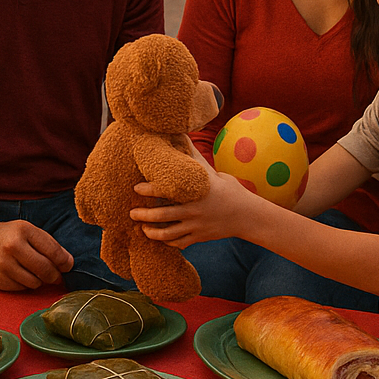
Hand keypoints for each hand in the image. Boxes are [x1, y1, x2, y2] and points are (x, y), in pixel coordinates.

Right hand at [0, 213, 74, 290]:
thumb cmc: (9, 235)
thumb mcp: (29, 231)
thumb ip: (50, 245)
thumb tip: (68, 264)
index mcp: (23, 231)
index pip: (53, 251)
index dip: (65, 262)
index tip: (67, 266)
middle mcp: (11, 248)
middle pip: (45, 270)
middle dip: (54, 275)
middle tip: (54, 275)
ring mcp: (1, 265)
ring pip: (34, 283)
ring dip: (38, 280)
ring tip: (33, 272)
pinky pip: (19, 289)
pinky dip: (24, 285)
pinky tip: (19, 275)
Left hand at [130, 156, 250, 248]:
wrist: (247, 215)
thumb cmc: (229, 190)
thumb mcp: (212, 171)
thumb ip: (194, 157)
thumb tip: (181, 134)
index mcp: (195, 192)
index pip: (167, 191)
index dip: (150, 190)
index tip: (136, 188)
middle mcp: (194, 210)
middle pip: (163, 216)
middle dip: (144, 215)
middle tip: (131, 213)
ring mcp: (196, 226)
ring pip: (168, 234)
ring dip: (152, 233)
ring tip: (142, 229)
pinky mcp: (199, 237)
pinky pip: (179, 244)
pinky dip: (167, 243)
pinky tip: (160, 239)